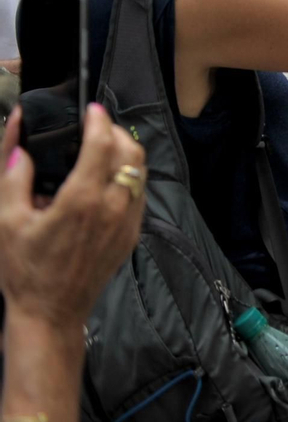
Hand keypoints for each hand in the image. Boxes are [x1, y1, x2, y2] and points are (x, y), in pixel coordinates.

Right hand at [0, 103, 144, 327]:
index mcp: (82, 200)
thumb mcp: (6, 221)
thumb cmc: (25, 270)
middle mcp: (112, 207)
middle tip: (96, 126)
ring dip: (125, 152)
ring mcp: (127, 221)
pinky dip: (128, 176)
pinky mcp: (132, 234)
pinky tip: (106, 178)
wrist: (51, 312)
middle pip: (131, 151)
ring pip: (140, 171)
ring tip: (102, 147)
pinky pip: (139, 193)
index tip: (91, 109)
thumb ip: (13, 177)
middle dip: (116, 131)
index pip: (103, 143)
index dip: (99, 119)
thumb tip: (18, 144)